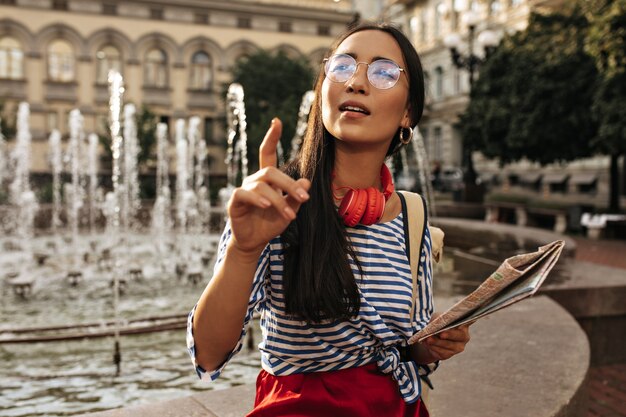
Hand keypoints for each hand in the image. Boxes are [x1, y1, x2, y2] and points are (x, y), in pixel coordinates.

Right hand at [227, 118, 310, 254]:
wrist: (254, 242)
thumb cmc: (270, 223)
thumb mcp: (290, 209)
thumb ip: (296, 196)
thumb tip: (306, 182)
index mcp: (267, 179)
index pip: (267, 153)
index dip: (271, 137)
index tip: (277, 121)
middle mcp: (254, 180)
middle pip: (272, 172)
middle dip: (290, 184)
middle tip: (304, 198)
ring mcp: (244, 189)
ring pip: (263, 186)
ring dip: (279, 200)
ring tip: (290, 215)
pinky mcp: (235, 201)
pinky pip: (245, 194)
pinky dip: (258, 199)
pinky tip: (268, 206)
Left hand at [420, 316, 471, 360]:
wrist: (432, 337)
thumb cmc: (438, 324)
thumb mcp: (437, 317)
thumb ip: (439, 318)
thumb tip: (437, 323)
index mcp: (464, 324)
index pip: (469, 322)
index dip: (469, 321)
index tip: (466, 321)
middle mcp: (464, 337)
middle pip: (459, 336)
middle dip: (449, 335)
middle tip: (441, 334)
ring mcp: (458, 347)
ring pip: (448, 345)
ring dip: (437, 342)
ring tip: (428, 339)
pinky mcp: (449, 354)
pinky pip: (442, 352)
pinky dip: (434, 347)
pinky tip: (427, 344)